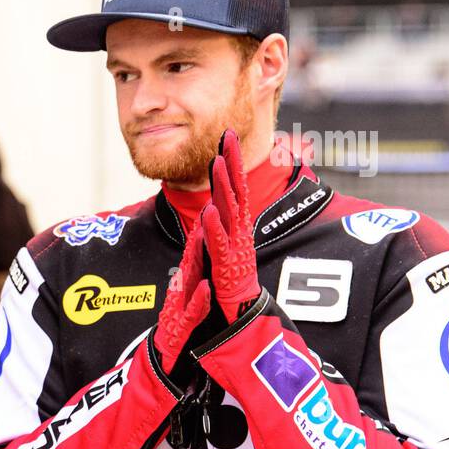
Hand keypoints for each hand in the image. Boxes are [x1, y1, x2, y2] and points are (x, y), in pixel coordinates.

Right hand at [153, 218, 210, 374]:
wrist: (165, 356)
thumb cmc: (176, 329)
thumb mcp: (187, 302)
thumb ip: (192, 285)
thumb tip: (199, 269)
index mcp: (183, 288)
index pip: (191, 260)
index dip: (198, 238)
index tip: (206, 216)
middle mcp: (178, 294)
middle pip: (187, 263)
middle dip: (195, 240)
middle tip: (203, 215)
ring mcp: (178, 308)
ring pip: (186, 281)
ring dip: (192, 260)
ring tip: (200, 240)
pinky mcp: (181, 325)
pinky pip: (192, 311)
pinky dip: (198, 299)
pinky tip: (205, 288)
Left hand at [200, 129, 259, 321]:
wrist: (238, 312)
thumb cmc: (228, 278)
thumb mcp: (221, 243)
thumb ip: (218, 222)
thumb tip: (213, 200)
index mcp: (235, 224)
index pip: (233, 186)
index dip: (230, 161)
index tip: (227, 136)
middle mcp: (238, 231)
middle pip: (236, 190)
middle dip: (232, 162)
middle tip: (229, 135)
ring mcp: (235, 246)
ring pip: (229, 211)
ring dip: (223, 187)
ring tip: (217, 163)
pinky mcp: (228, 266)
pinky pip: (219, 244)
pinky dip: (214, 227)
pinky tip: (209, 211)